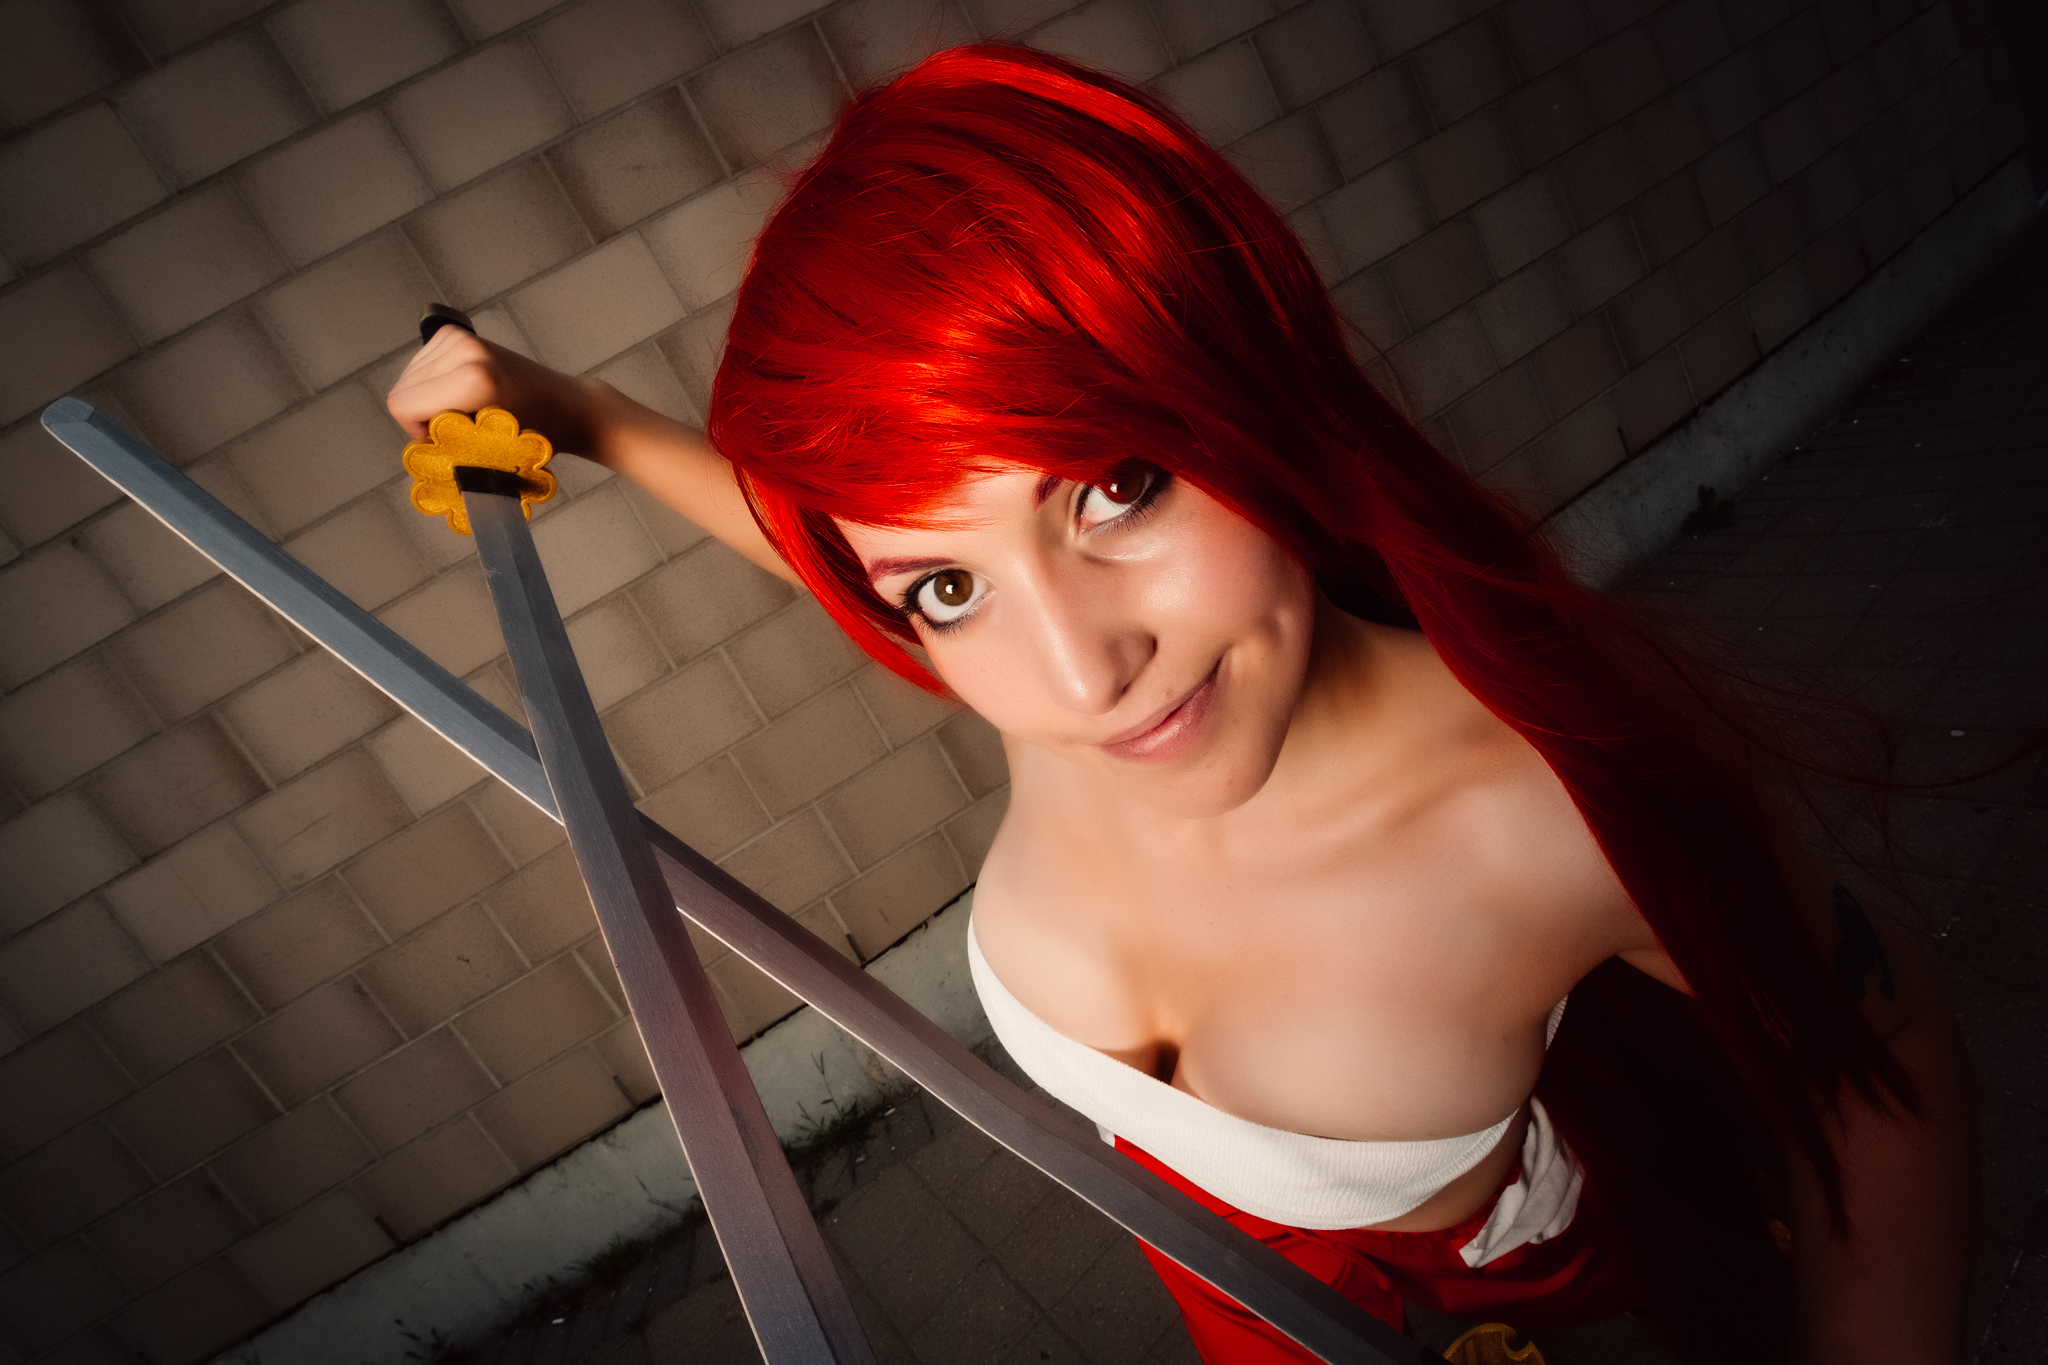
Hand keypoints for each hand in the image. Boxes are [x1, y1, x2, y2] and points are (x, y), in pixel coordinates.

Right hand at [385, 325, 608, 454]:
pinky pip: (422, 364)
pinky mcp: (459, 335)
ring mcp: (462, 339)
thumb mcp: (491, 452)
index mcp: (472, 380)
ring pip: (409, 378)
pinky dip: (434, 383)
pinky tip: (463, 392)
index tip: (448, 439)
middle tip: (461, 428)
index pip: (402, 406)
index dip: (417, 432)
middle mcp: (465, 352)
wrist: (566, 404)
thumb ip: (449, 451)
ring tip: (468, 409)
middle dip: (423, 416)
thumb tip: (418, 455)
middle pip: (402, 390)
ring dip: (429, 399)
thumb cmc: (536, 434)